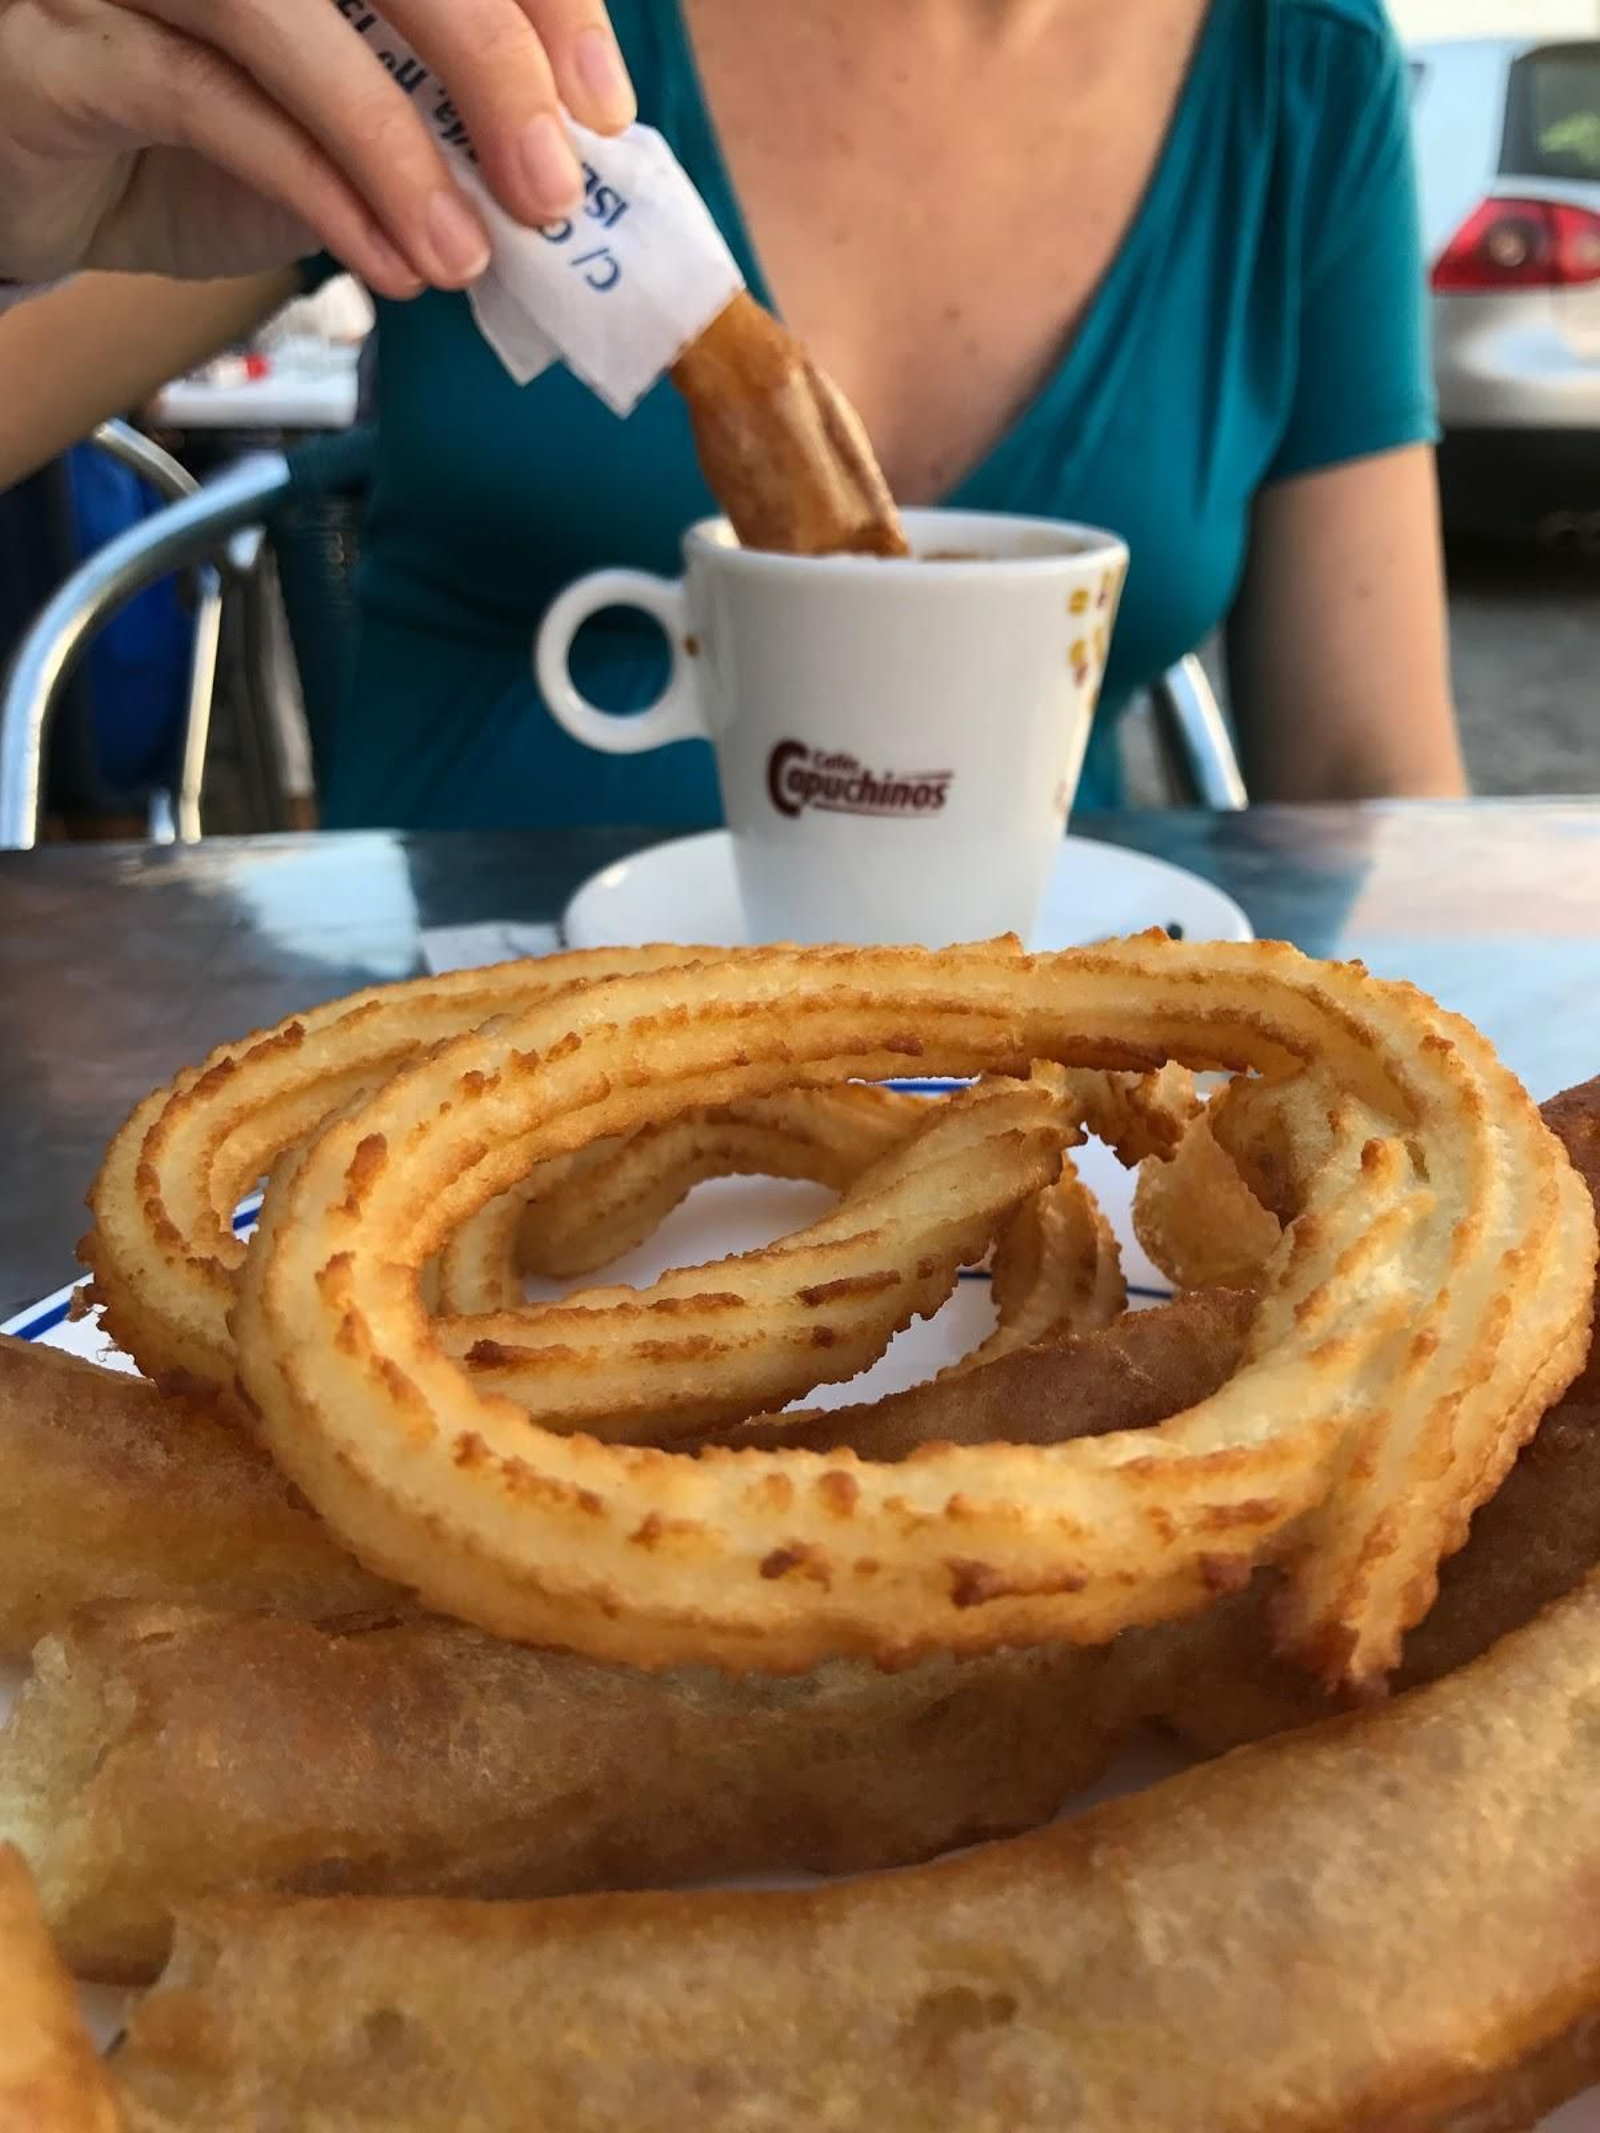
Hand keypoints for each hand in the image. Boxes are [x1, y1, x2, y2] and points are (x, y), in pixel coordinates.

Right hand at [0, 0, 635, 294]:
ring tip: (463, 258)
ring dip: (398, 152)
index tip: (604, 111)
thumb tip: (561, 173)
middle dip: (490, 65)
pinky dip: (317, 191)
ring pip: (285, 16)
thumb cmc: (196, 134)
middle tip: (550, 190)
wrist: (46, 183)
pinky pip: (208, 101)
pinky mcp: (74, 47)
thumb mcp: (339, 126)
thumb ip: (433, 124)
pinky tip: (385, 265)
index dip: (543, 3)